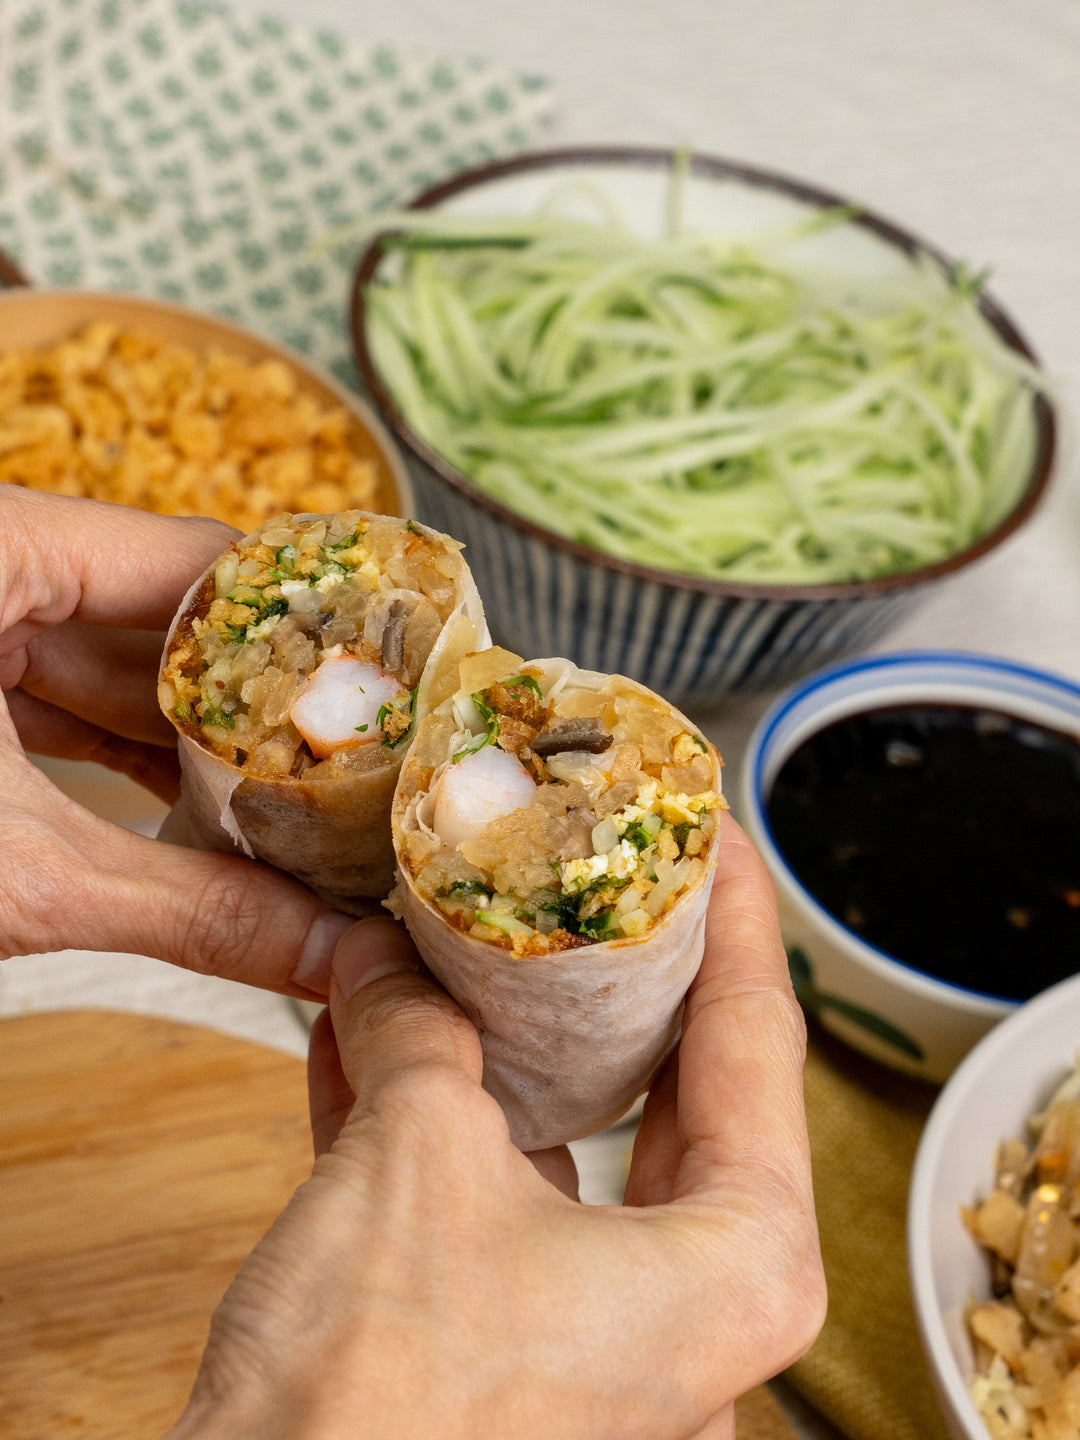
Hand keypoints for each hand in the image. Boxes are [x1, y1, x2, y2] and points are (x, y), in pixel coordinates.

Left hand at [0, 486, 352, 994]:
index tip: (397, 685)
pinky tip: (192, 809)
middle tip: (362, 763)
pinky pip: (47, 694)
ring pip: (106, 659)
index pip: (201, 558)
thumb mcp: (13, 876)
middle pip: (162, 611)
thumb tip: (335, 963)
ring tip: (296, 799)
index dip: (309, 628)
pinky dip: (114, 753)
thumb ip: (191, 912)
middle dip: (257, 703)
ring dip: (190, 738)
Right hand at [169, 820, 824, 1439]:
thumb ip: (417, 1035)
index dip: (732, 919)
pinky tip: (368, 1035)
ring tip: (478, 938)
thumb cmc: (387, 1401)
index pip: (755, 1044)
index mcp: (739, 1267)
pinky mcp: (502, 1350)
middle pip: (677, 1091)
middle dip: (625, 976)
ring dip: (502, 1044)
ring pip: (568, 1145)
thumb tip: (384, 963)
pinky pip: (487, 1201)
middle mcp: (689, 1311)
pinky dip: (432, 1120)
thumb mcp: (418, 1156)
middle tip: (613, 876)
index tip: (713, 835)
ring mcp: (596, 1338)